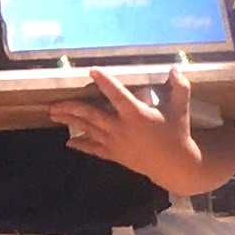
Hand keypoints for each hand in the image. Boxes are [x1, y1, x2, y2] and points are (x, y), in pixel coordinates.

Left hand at [48, 65, 197, 179]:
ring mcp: (115, 142)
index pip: (117, 94)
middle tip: (53, 103)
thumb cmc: (177, 133)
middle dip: (71, 108)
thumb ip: (180, 87)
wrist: (173, 165)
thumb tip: (175, 68)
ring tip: (53, 114)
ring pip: (88, 130)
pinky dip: (81, 145)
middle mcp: (121, 128)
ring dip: (70, 122)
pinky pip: (94, 149)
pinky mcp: (115, 154)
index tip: (92, 71)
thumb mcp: (181, 108)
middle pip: (91, 115)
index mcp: (136, 114)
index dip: (105, 82)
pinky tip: (69, 143)